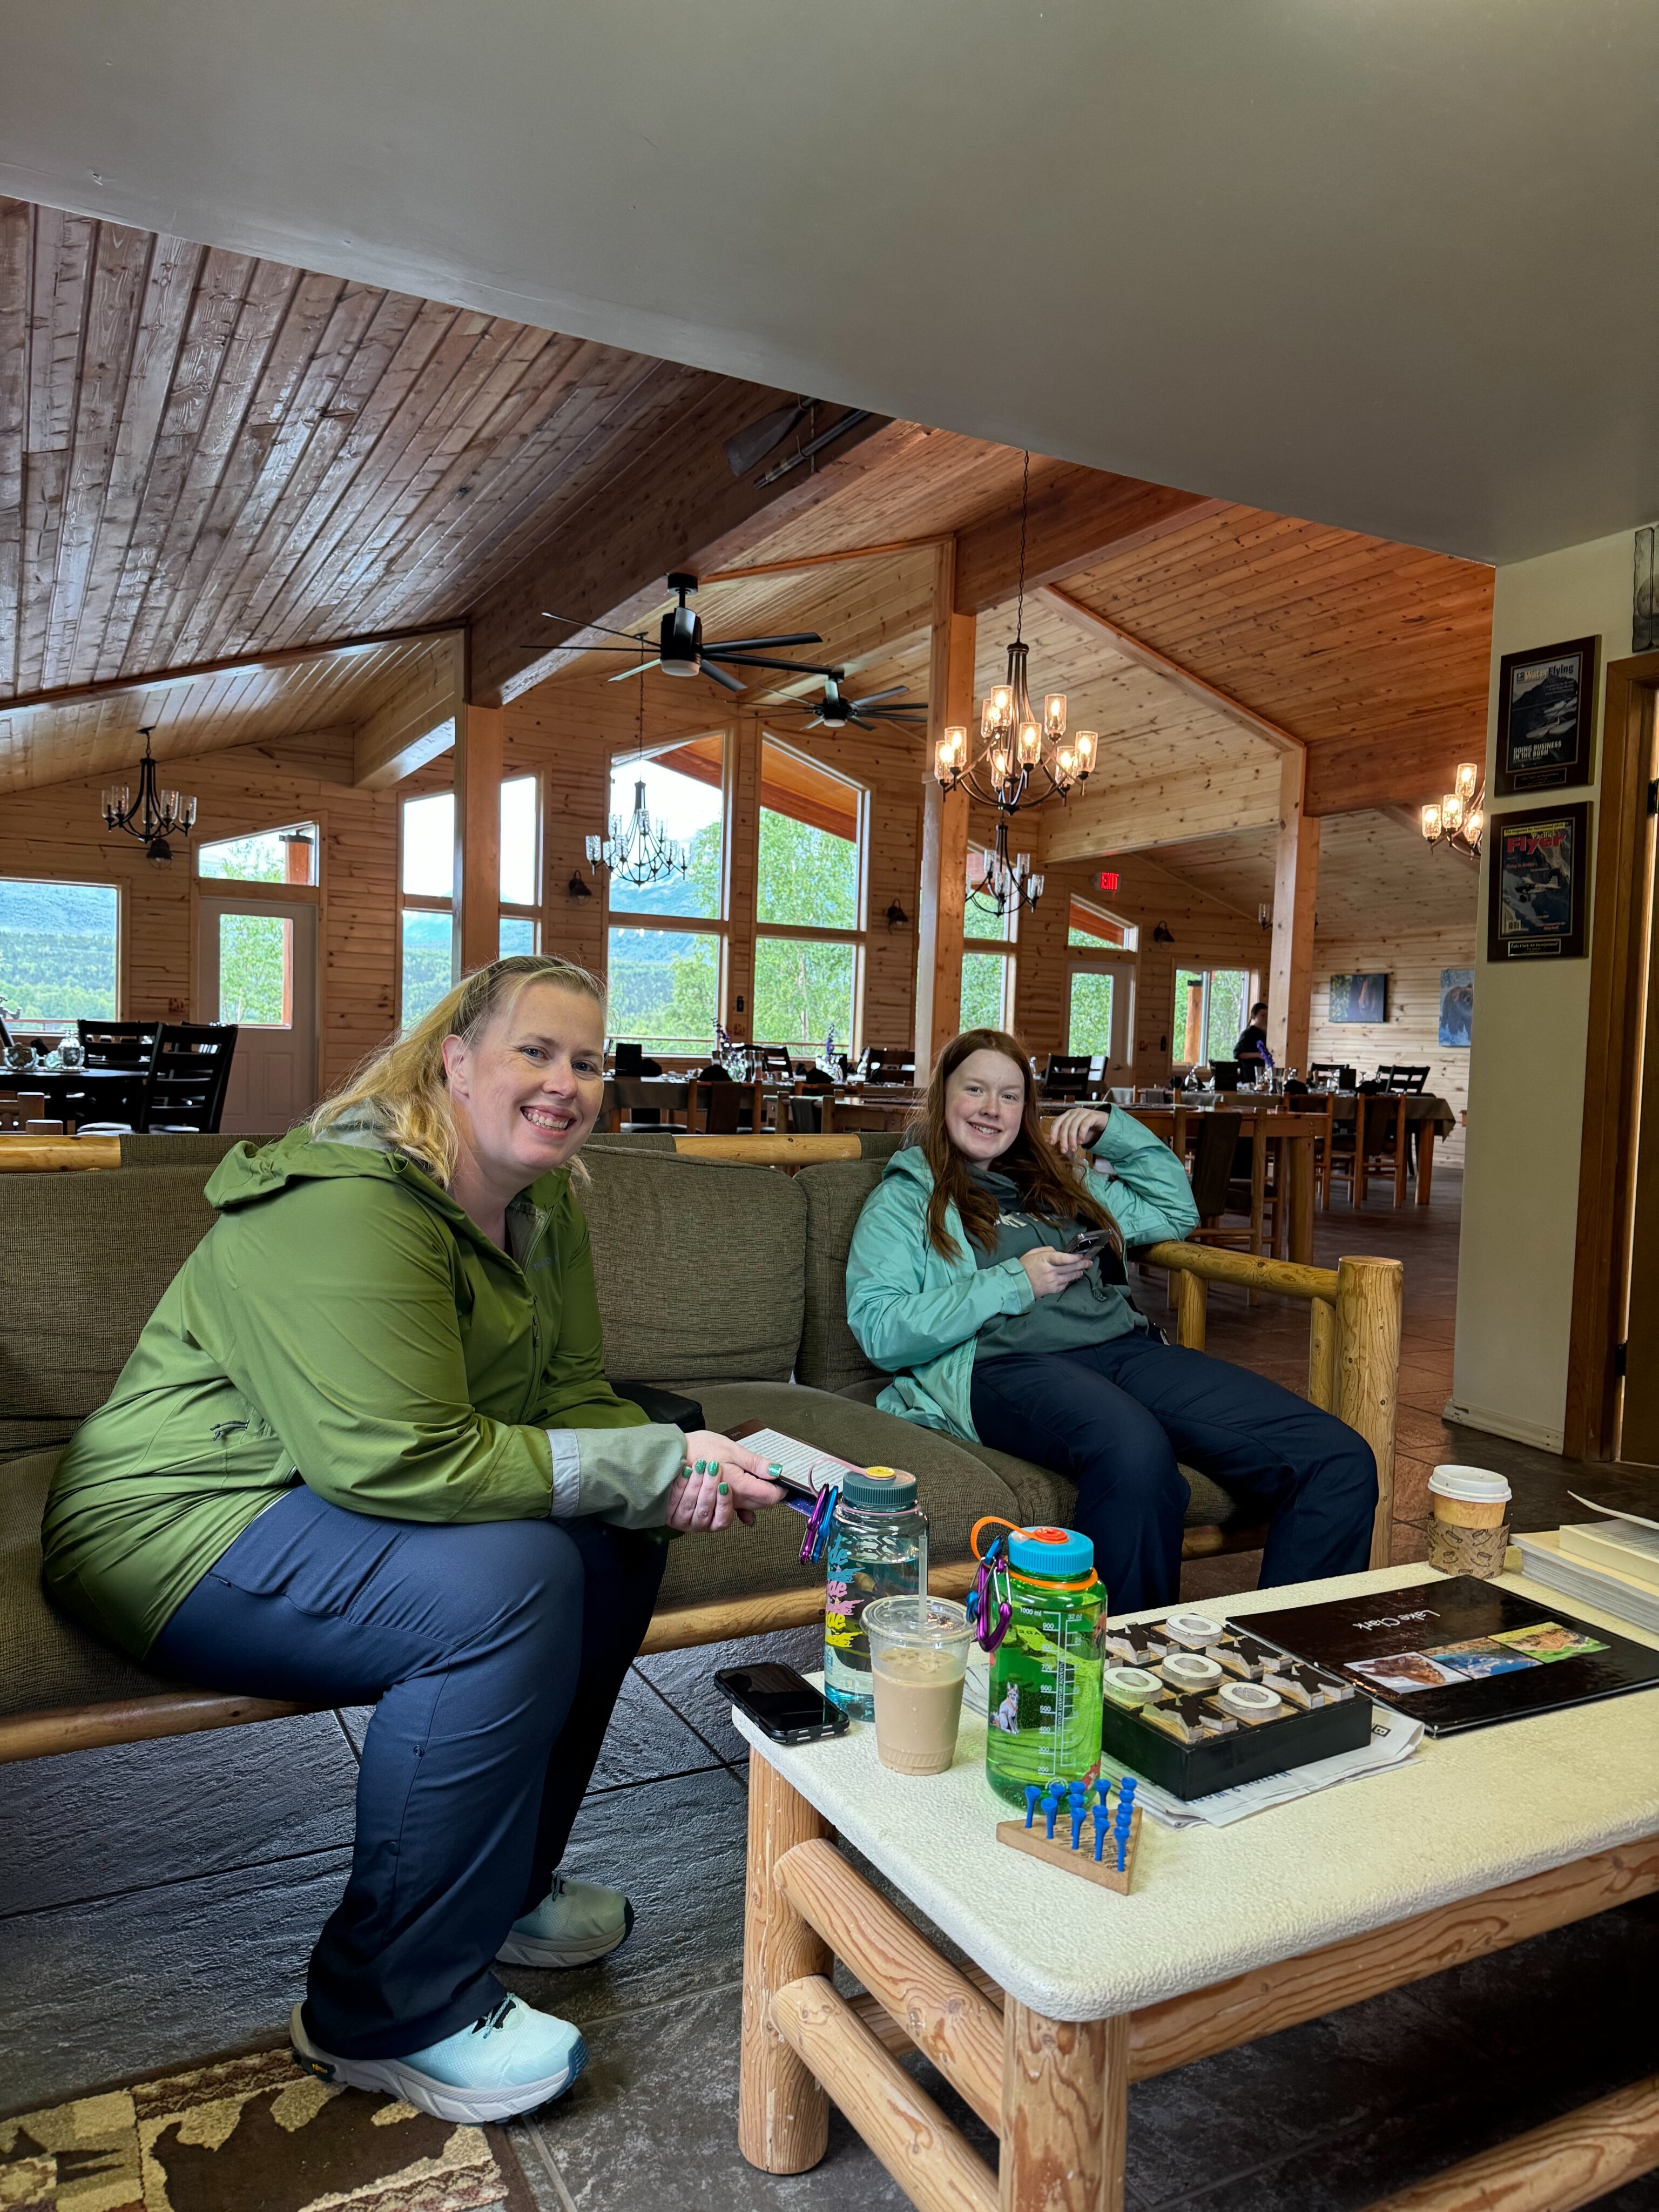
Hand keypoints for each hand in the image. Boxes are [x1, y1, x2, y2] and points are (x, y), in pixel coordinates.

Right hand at [664, 1432, 786, 1532]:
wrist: (669, 1458)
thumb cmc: (697, 1449)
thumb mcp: (730, 1449)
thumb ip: (755, 1463)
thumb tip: (777, 1471)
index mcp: (738, 1486)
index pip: (771, 1497)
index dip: (780, 1489)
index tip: (782, 1480)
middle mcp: (729, 1503)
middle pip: (761, 1505)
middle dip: (767, 1492)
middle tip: (767, 1477)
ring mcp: (719, 1509)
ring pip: (748, 1511)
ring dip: (752, 1499)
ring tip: (746, 1483)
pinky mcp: (707, 1513)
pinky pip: (727, 1516)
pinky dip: (736, 1508)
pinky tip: (735, 1500)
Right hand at [1020, 1245, 1095, 1298]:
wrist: (1016, 1284)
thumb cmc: (1024, 1266)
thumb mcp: (1033, 1253)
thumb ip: (1047, 1250)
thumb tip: (1058, 1252)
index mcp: (1045, 1259)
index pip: (1063, 1258)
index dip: (1074, 1257)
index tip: (1081, 1256)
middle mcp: (1050, 1271)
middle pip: (1070, 1267)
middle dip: (1082, 1264)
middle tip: (1089, 1262)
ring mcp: (1052, 1281)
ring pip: (1070, 1277)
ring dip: (1078, 1272)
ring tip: (1082, 1270)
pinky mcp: (1052, 1290)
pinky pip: (1065, 1285)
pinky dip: (1070, 1281)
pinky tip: (1072, 1277)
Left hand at [1048, 1106, 1109, 1156]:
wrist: (1104, 1124)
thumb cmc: (1088, 1129)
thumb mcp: (1075, 1135)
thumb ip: (1066, 1138)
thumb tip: (1054, 1145)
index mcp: (1067, 1115)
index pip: (1057, 1122)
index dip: (1053, 1132)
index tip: (1051, 1143)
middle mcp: (1074, 1112)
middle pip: (1065, 1125)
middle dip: (1063, 1139)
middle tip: (1063, 1150)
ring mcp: (1083, 1112)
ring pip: (1074, 1125)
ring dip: (1072, 1139)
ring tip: (1074, 1148)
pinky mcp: (1093, 1115)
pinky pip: (1085, 1124)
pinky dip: (1081, 1134)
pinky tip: (1081, 1142)